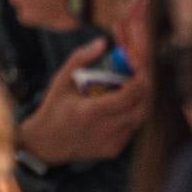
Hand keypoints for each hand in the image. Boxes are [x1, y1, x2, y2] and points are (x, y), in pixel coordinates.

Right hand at [15, 37, 149, 163]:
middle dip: (146, 86)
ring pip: (141, 117)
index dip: (140, 77)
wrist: (45, 145)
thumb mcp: (61, 81)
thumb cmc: (54, 109)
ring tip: (132, 86)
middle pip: (142, 105)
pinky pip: (134, 128)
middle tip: (140, 72)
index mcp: (90, 112)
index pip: (129, 94)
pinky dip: (134, 113)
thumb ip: (80, 58)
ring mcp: (110, 143)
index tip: (138, 63)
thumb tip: (103, 42)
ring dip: (142, 99)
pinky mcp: (114, 150)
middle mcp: (103, 130)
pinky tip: (124, 104)